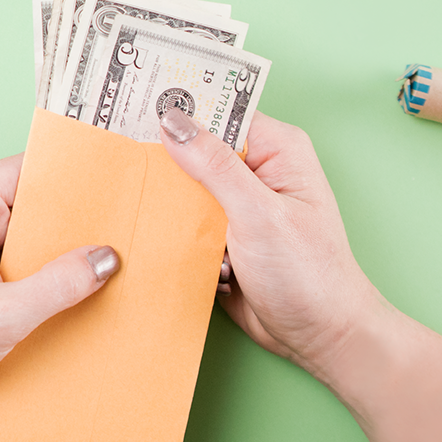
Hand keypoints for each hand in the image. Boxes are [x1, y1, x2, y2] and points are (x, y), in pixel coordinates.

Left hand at [0, 154, 119, 423]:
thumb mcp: (5, 315)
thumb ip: (61, 284)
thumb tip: (106, 258)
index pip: (27, 169)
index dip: (70, 176)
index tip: (110, 184)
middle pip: (27, 201)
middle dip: (67, 220)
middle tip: (111, 233)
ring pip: (19, 232)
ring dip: (49, 252)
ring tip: (90, 266)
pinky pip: (6, 256)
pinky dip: (31, 270)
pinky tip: (56, 291)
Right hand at [159, 109, 380, 380]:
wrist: (319, 337)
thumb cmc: (309, 274)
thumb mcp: (259, 214)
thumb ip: (215, 166)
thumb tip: (174, 120)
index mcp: (277, 149)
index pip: (220, 111)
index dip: (180, 107)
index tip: (133, 104)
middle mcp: (258, 170)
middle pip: (197, 147)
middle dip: (166, 158)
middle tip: (122, 154)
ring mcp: (239, 204)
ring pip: (185, 186)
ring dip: (169, 201)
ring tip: (146, 203)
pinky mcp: (224, 235)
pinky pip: (185, 220)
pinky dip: (175, 230)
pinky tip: (167, 239)